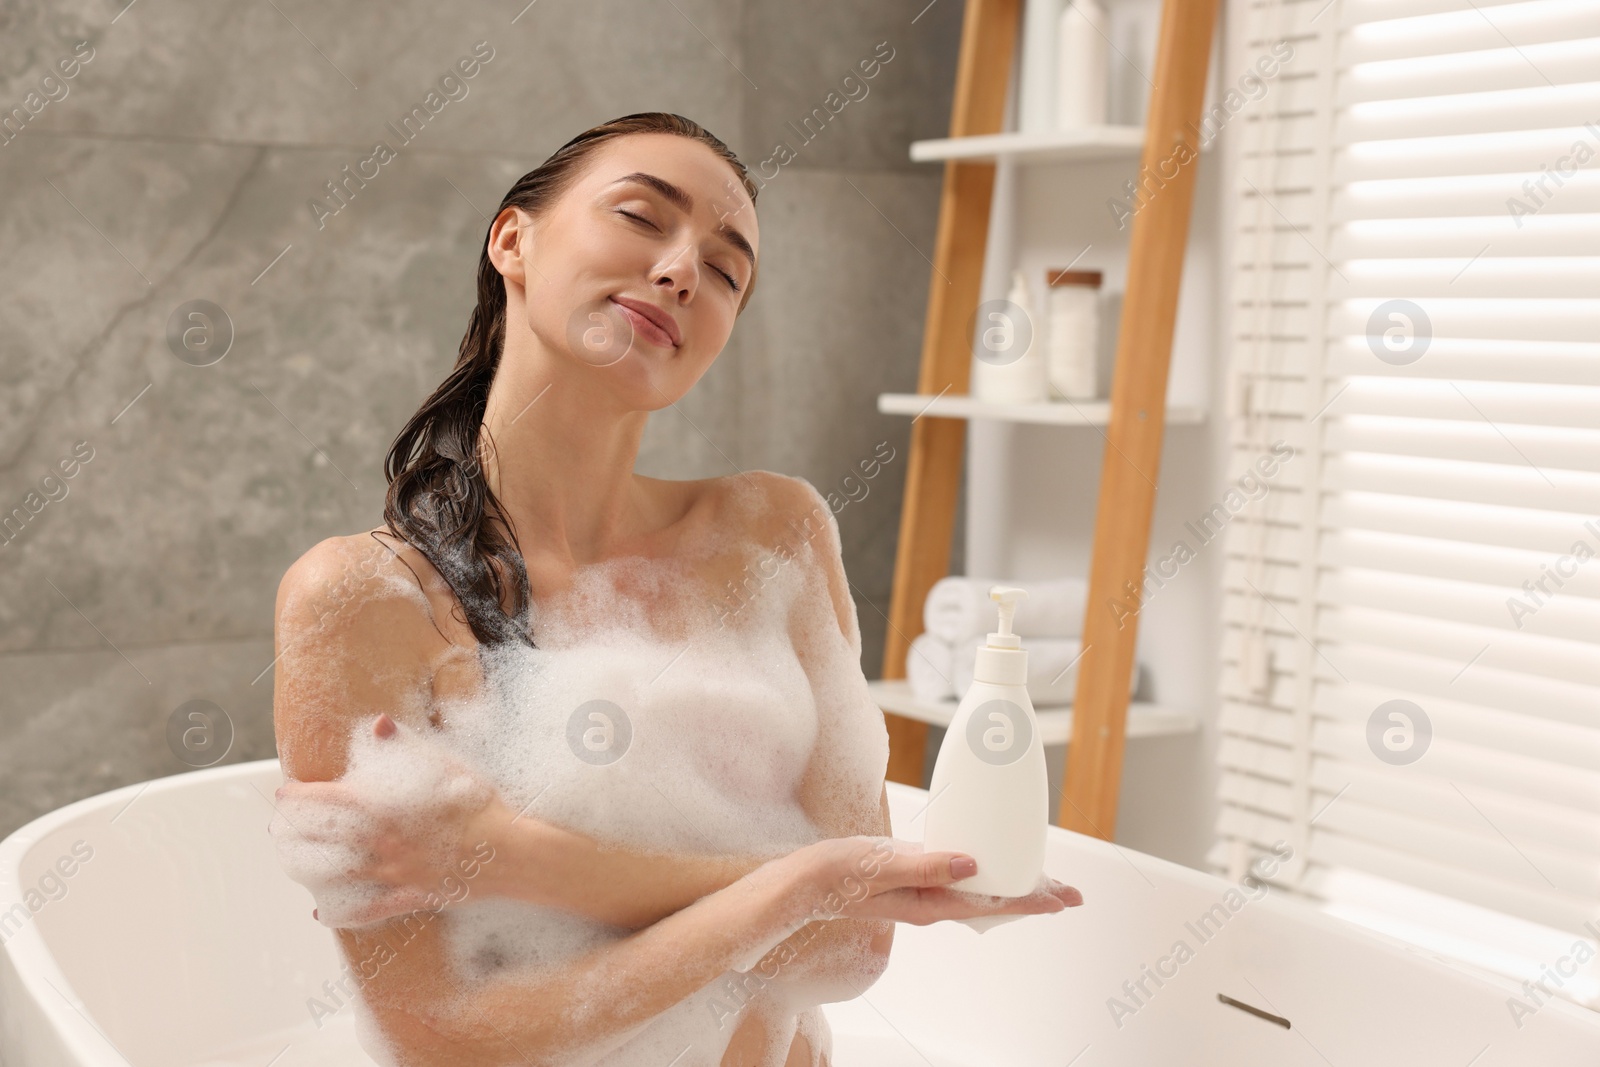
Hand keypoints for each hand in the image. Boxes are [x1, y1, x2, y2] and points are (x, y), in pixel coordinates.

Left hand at [270, 712, 506, 925]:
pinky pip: (369, 910)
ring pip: (339, 874)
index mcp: (391, 808)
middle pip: (326, 839)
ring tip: (289, 863)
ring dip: (308, 869)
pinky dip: (342, 912)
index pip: (333, 801)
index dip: (302, 797)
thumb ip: (407, 746)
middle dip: (295, 832)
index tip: (285, 793)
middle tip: (277, 829)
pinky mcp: (412, 896)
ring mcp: (397, 874)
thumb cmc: (481, 804)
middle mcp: (387, 843)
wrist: (514, 851)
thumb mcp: (448, 765)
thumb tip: (378, 723)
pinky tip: (322, 912)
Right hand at [783, 835, 1081, 926]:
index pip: (992, 903)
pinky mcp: (916, 875)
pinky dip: (986, 873)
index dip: (1030, 900)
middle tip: (1069, 893)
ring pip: (982, 892)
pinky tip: (992, 865)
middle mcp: (933, 901)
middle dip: (1033, 895)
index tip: (1062, 899)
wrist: (805, 882)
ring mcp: (926, 890)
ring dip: (1013, 886)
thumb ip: (925, 865)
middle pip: (995, 901)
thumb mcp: (881, 866)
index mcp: (930, 903)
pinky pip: (963, 879)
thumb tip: (972, 864)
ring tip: (1043, 881)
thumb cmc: (838, 874)